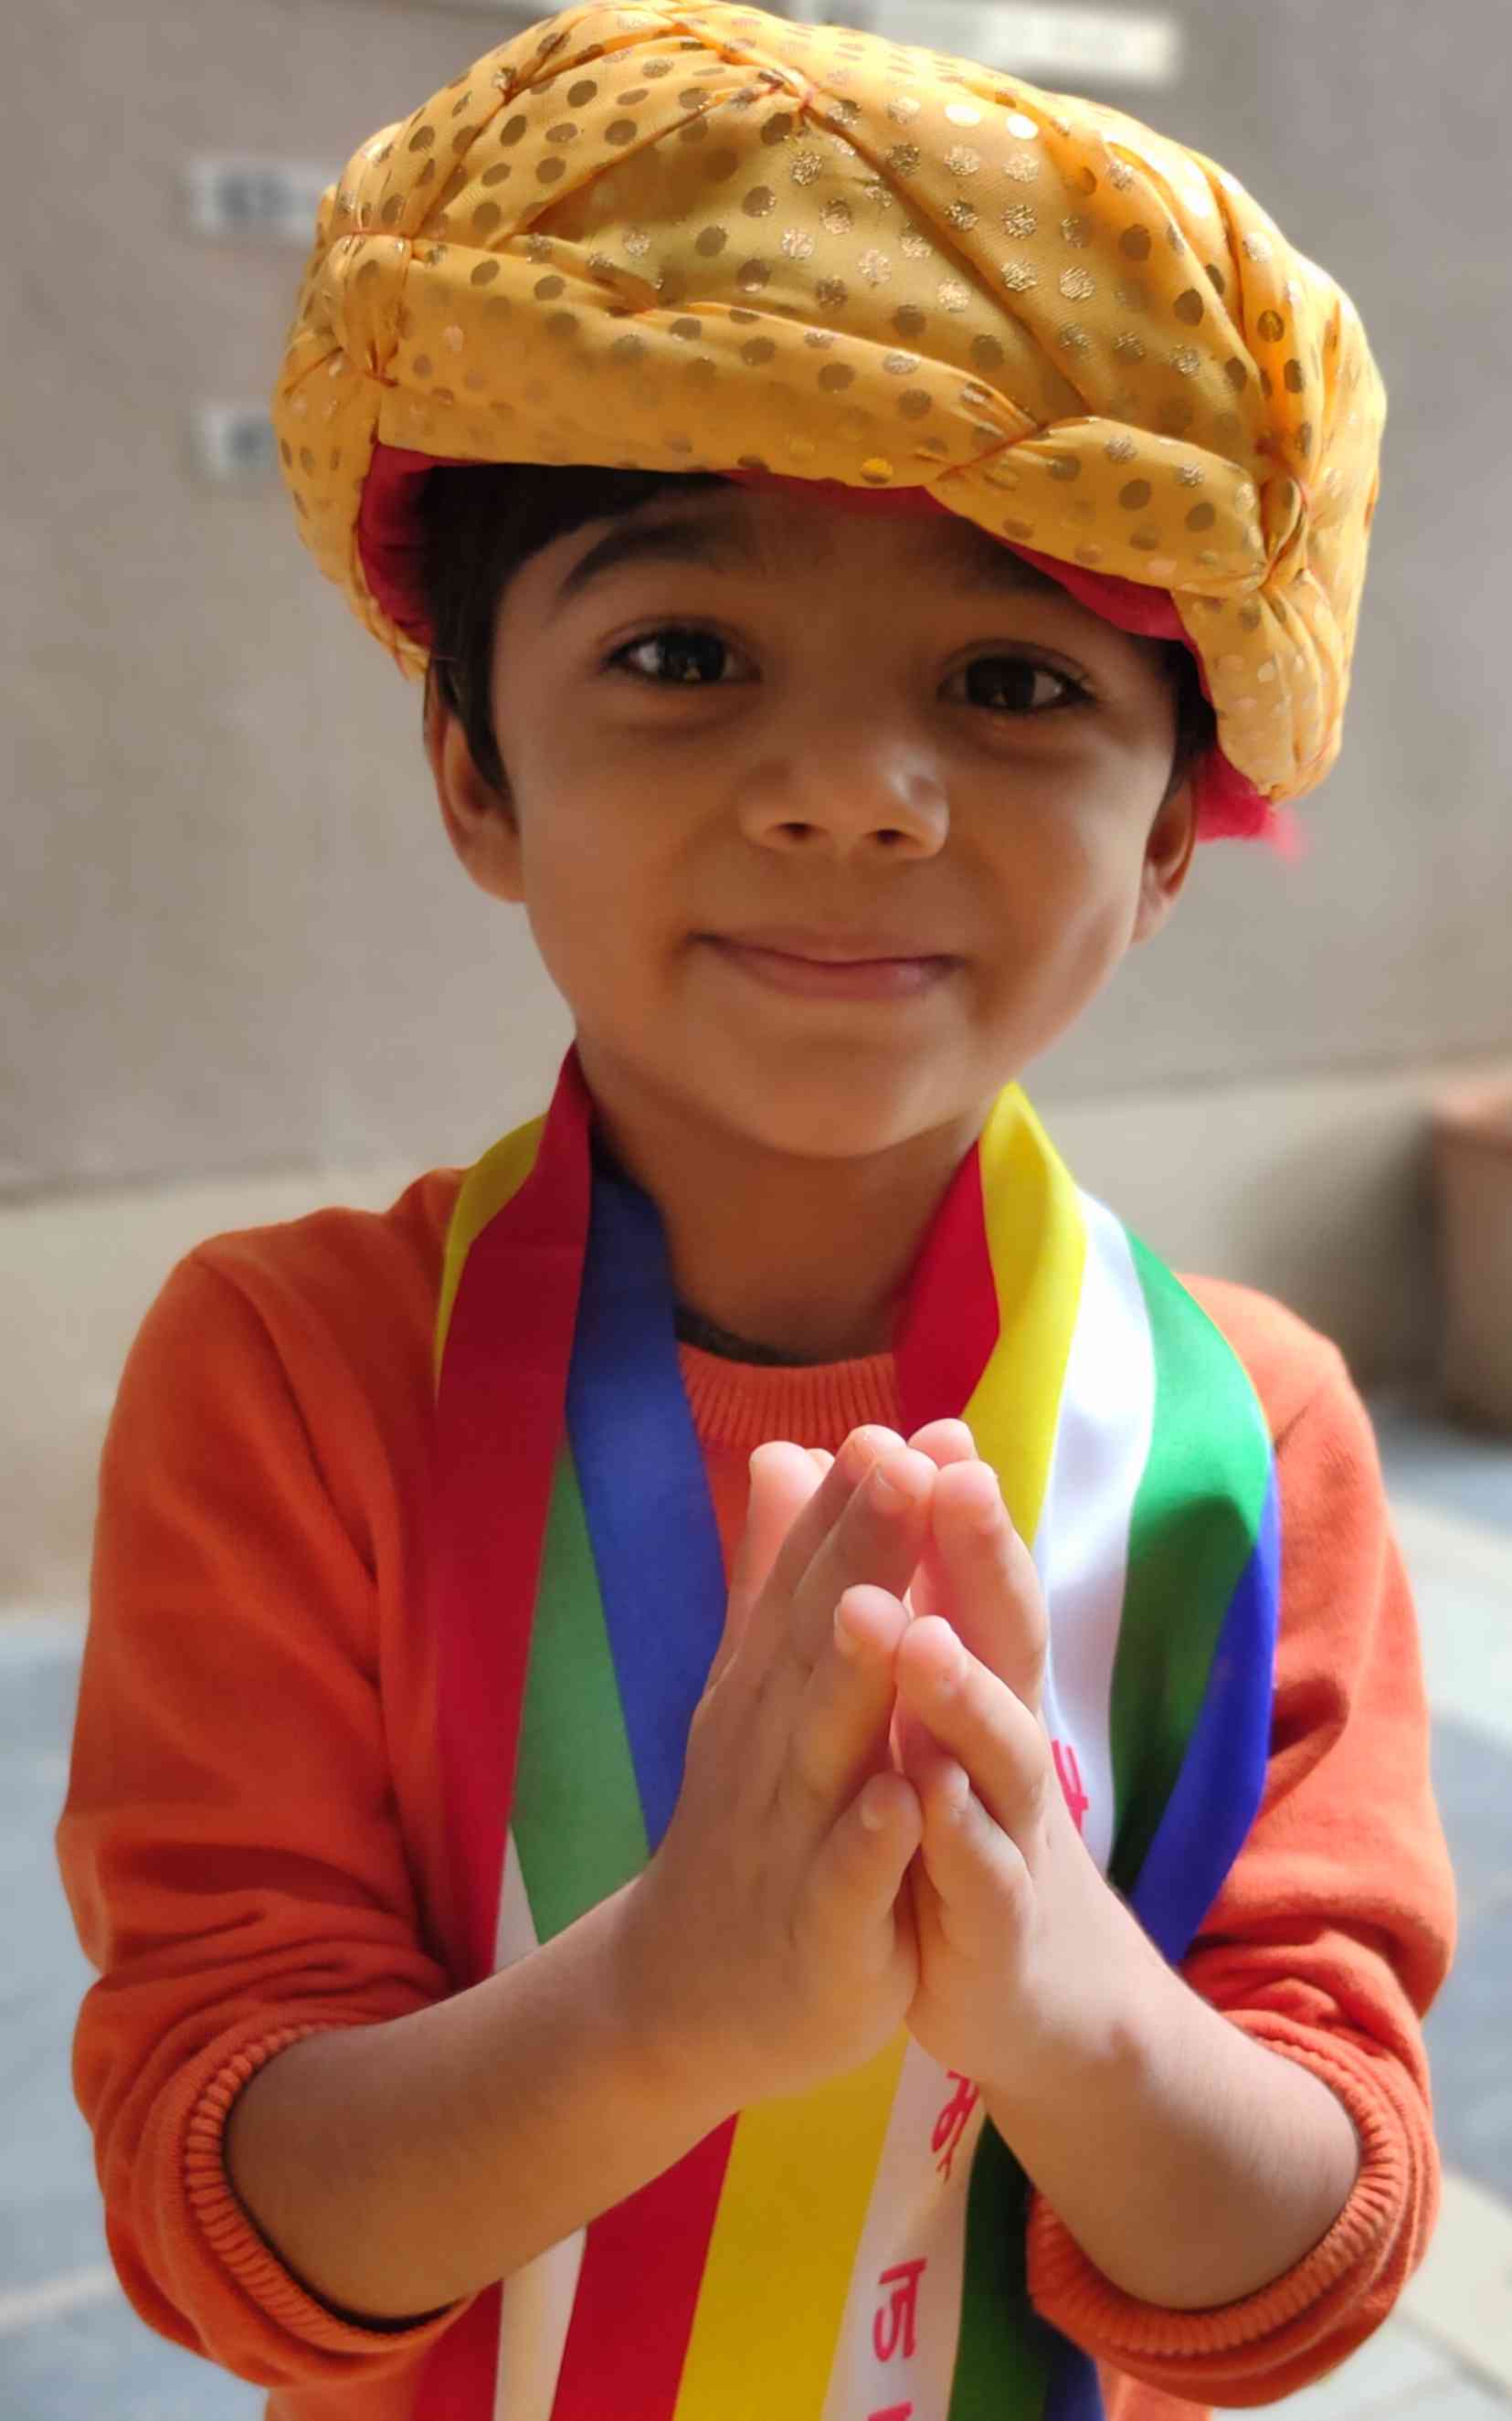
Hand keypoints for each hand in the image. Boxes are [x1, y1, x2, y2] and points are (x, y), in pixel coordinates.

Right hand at [612, 1427, 936, 2118]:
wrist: (688, 1995)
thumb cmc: (749, 1821)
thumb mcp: (757, 1688)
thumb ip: (777, 1573)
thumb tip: (787, 1449)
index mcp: (770, 1682)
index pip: (813, 1575)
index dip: (854, 1501)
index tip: (905, 1424)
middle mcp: (773, 1742)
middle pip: (819, 1634)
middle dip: (864, 1551)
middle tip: (903, 1463)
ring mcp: (792, 1835)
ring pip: (826, 1745)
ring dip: (855, 1675)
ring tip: (885, 1605)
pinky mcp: (821, 1930)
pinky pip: (846, 1880)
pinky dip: (869, 1841)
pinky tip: (900, 1800)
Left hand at [891, 1438, 1138, 2095]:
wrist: (1031, 1992)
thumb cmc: (967, 1823)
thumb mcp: (931, 1709)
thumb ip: (902, 1591)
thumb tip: (859, 1472)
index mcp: (985, 1688)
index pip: (978, 1582)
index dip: (961, 1511)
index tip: (930, 1427)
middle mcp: (1008, 1746)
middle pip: (1009, 1639)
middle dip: (984, 1560)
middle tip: (953, 1479)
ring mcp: (1011, 1837)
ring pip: (999, 1756)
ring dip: (962, 1693)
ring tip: (918, 1635)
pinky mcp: (996, 1928)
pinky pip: (978, 1879)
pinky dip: (955, 1837)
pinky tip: (920, 1794)